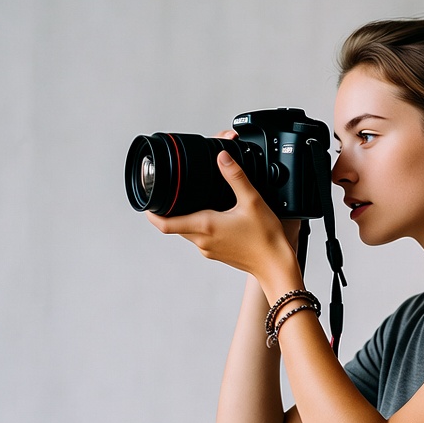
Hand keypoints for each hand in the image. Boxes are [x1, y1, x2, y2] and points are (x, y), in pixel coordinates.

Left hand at [146, 137, 300, 289]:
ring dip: (187, 219)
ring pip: (188, 232)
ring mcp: (209, 250)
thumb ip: (235, 177)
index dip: (152, 214)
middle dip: (170, 212)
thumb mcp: (252, 201)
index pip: (165, 223)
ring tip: (196, 203)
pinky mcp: (217, 254)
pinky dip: (201, 227)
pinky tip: (216, 218)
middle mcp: (203, 241)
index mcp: (206, 226)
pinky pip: (201, 239)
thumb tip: (222, 157)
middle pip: (174, 226)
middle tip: (172, 196)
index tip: (147, 204)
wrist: (276, 265)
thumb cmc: (266, 238)